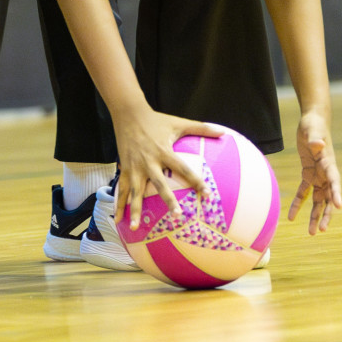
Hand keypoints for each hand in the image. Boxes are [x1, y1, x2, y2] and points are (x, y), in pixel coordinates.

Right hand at [111, 106, 225, 228]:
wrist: (128, 114)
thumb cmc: (156, 120)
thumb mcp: (179, 123)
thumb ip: (201, 128)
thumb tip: (223, 132)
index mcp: (164, 151)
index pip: (183, 168)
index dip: (195, 181)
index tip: (207, 194)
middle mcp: (149, 161)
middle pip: (159, 183)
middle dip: (167, 200)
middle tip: (177, 215)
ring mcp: (134, 167)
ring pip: (135, 191)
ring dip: (135, 209)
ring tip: (136, 227)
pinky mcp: (124, 169)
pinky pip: (121, 190)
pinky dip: (119, 205)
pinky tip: (118, 220)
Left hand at [287, 110, 341, 234]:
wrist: (312, 121)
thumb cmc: (313, 125)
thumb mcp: (312, 130)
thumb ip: (315, 138)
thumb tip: (317, 144)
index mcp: (329, 163)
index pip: (335, 181)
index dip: (337, 194)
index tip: (339, 206)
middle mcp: (326, 173)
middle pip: (328, 198)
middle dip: (326, 215)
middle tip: (321, 230)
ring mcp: (318, 176)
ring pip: (318, 200)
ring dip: (314, 215)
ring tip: (311, 232)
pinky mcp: (308, 174)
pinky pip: (304, 192)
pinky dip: (298, 204)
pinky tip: (291, 217)